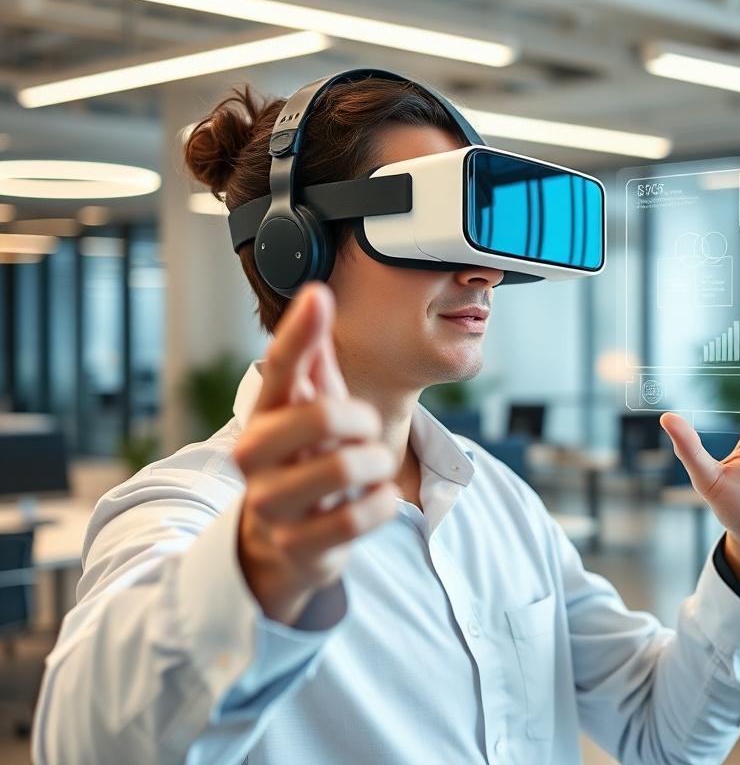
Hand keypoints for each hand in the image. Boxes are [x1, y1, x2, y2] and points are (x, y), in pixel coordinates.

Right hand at [234, 284, 397, 625]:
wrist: (279, 545)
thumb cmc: (302, 463)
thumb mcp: (306, 413)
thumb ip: (312, 363)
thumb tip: (316, 295)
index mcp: (265, 416)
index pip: (279, 367)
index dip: (299, 332)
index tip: (318, 295)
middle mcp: (257, 457)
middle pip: (321, 415)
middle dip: (362, 420)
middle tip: (365, 430)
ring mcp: (273, 503)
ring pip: (343, 469)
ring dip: (375, 463)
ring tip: (372, 467)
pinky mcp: (296, 545)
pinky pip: (356, 518)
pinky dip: (381, 504)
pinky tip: (377, 498)